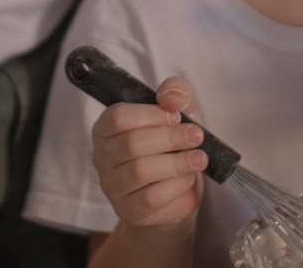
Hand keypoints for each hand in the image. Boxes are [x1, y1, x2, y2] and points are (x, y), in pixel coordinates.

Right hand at [90, 77, 206, 226]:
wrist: (178, 188)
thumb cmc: (173, 143)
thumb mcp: (179, 110)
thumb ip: (175, 92)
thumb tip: (169, 97)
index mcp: (106, 127)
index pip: (117, 116)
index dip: (150, 114)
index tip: (176, 116)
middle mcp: (102, 156)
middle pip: (131, 143)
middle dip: (170, 138)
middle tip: (197, 135)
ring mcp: (112, 186)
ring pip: (140, 171)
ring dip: (177, 163)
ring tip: (199, 158)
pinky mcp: (128, 211)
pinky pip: (150, 197)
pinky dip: (175, 185)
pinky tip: (188, 177)